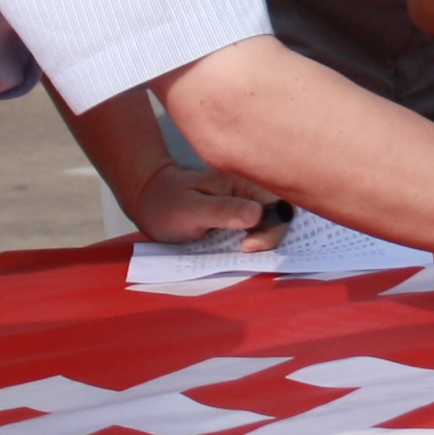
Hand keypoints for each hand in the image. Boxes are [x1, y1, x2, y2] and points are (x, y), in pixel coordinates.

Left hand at [126, 157, 272, 246]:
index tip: (246, 247)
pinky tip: (236, 250)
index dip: (271, 230)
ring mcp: (247, 206)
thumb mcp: (191, 209)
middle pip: (281, 218)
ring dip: (261, 244)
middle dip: (269, 239)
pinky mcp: (241, 219)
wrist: (152, 202)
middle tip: (240, 251)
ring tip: (236, 252)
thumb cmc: (167, 203)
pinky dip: (253, 245)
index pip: (279, 205)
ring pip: (272, 227)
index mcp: (244, 182)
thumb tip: (257, 214)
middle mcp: (251, 192)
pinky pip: (258, 233)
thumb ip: (223, 211)